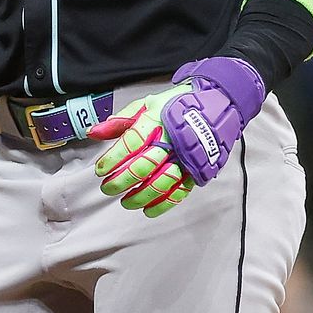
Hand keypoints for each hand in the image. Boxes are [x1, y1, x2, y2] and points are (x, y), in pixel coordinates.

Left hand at [88, 57, 265, 216]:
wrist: (218, 102)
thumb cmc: (178, 105)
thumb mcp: (147, 104)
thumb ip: (120, 121)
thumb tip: (93, 132)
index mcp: (157, 120)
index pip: (131, 142)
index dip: (113, 158)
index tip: (100, 169)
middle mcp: (171, 140)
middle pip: (144, 165)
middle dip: (122, 180)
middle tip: (108, 187)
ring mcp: (186, 156)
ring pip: (161, 182)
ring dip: (140, 196)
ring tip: (125, 201)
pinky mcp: (198, 169)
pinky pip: (180, 191)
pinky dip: (163, 204)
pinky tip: (148, 209)